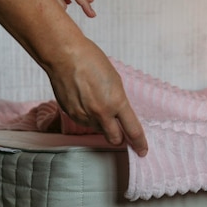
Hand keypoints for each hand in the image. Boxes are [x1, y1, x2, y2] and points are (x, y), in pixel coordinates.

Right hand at [48, 39, 147, 156]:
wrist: (64, 56)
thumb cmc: (90, 61)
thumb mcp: (115, 80)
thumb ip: (119, 101)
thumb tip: (120, 115)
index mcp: (117, 102)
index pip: (133, 130)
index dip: (140, 143)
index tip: (142, 150)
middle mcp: (101, 113)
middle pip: (115, 139)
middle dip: (119, 138)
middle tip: (120, 132)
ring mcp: (85, 116)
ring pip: (98, 130)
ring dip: (101, 124)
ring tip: (96, 103)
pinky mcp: (72, 115)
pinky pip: (84, 123)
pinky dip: (88, 117)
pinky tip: (85, 101)